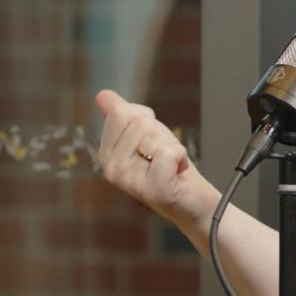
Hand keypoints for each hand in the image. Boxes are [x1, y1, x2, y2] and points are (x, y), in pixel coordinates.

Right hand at [94, 89, 214, 226]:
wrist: (193, 201)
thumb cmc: (171, 168)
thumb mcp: (147, 135)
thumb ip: (124, 115)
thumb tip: (102, 95)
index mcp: (106, 154)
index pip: (122, 112)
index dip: (148, 120)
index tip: (154, 140)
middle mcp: (111, 168)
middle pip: (140, 121)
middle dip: (161, 134)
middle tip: (165, 156)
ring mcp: (128, 180)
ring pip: (154, 136)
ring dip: (174, 147)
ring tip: (171, 166)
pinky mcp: (151, 188)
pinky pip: (169, 153)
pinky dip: (182, 157)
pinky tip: (178, 173)